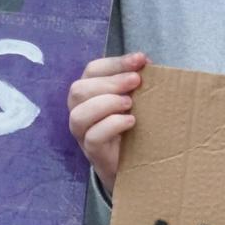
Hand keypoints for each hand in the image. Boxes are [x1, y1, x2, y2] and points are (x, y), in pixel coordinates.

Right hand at [68, 52, 147, 196]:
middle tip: (136, 81)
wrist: (135, 165)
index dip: (115, 62)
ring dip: (106, 103)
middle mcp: (80, 111)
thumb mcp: (136, 100)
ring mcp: (83, 134)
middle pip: (79, 89)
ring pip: (79, 114)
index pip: (92, 70)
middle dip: (110, 82)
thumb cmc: (133, 125)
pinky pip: (93, 137)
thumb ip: (137, 82)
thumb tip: (145, 63)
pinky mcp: (92, 153)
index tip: (140, 60)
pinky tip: (131, 121)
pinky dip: (112, 125)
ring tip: (130, 103)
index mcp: (89, 92)